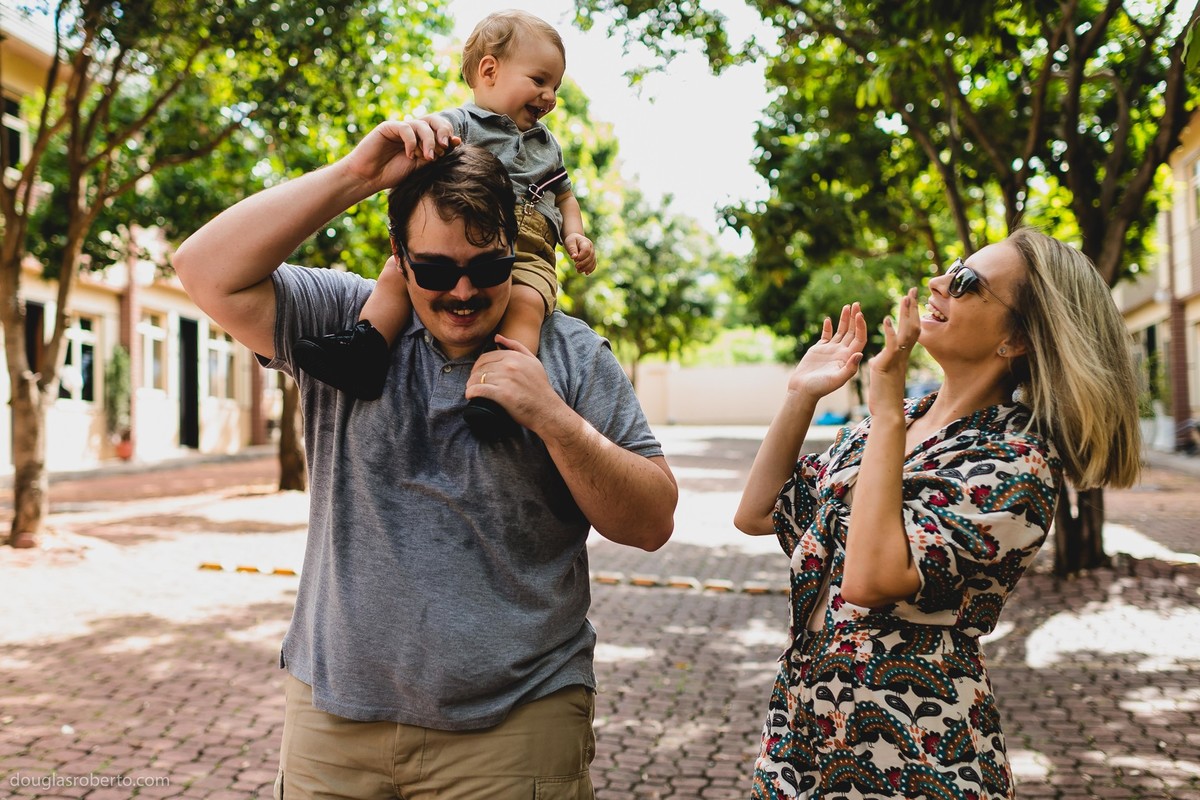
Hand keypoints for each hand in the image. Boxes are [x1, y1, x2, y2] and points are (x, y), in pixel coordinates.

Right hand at [339, 119, 460, 191]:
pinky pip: (406, 128)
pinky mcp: (388, 128)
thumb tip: (456, 141)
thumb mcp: (421, 166)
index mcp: (422, 139)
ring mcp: (400, 128)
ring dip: (428, 141)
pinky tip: (409, 155)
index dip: (448, 134)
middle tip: (444, 145)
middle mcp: (412, 131)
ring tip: (427, 158)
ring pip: (421, 124)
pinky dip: (412, 142)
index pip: (439, 129)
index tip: (454, 144)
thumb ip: (436, 154)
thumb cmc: (393, 174)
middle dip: (442, 130)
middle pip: (433, 120)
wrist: (369, 178)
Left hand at [465, 334, 562, 429]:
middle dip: (474, 375)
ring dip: (471, 384)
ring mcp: (506, 379)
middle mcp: (510, 365)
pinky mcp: (503, 394)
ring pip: (478, 378)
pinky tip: (470, 396)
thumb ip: (516, 346)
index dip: (478, 366)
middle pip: (481, 367)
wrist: (547, 410)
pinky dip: (471, 392)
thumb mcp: (533, 361)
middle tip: (473, 383)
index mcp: (515, 356)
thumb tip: (497, 337)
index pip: (486, 357)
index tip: (477, 374)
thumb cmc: (540, 387)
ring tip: (471, 390)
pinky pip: (479, 390)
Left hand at [564, 234, 595, 274]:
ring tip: (578, 271)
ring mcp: (593, 253)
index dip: (581, 257)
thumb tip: (574, 257)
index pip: (586, 251)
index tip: (574, 259)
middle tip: (576, 266)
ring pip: (593, 262)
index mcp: (586, 242)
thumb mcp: (569, 243)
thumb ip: (571, 249)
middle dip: (583, 263)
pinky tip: (586, 273)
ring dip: (586, 268)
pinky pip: (594, 264)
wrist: (576, 240)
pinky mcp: (592, 258)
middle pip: (590, 257)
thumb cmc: (572, 241)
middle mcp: (591, 248)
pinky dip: (590, 269)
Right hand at [788, 302, 866, 398]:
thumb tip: (860, 353)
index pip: (859, 339)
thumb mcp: (837, 379)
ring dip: (844, 319)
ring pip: (841, 331)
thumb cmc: (820, 388)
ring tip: (847, 306)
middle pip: (852, 332)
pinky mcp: (819, 349)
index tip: (859, 314)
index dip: (861, 326)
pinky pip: (826, 335)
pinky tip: (829, 319)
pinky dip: (828, 327)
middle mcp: (842, 352)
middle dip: (855, 318)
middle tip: (857, 303)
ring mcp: (831, 350)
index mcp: (849, 358)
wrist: (803, 390)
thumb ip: (849, 368)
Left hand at [866, 287, 920, 416]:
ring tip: (905, 297)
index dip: (911, 314)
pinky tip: (887, 320)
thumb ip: (884, 362)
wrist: (887, 411)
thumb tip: (880, 357)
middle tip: (913, 289)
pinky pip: (891, 347)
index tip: (911, 298)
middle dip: (912, 308)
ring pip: (906, 333)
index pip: (910, 330)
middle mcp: (902, 355)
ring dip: (905, 315)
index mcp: (901, 356)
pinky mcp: (887, 366)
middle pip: (912, 327)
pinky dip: (890, 333)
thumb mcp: (884, 373)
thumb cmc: (884, 395)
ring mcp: (896, 360)